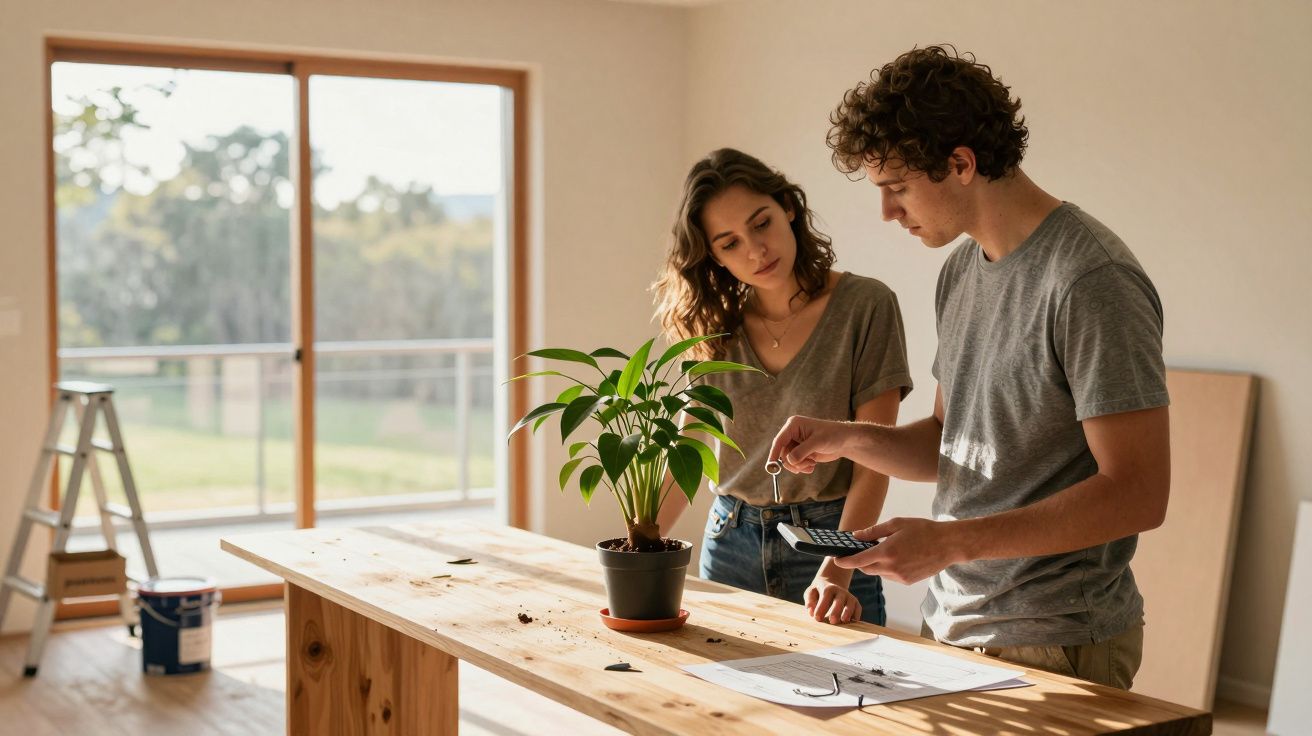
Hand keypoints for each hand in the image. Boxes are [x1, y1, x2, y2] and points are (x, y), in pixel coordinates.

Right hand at [768, 416, 851, 473]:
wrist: (845, 441)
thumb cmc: (833, 435)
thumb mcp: (818, 442)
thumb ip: (802, 451)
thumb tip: (789, 460)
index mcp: (793, 425)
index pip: (779, 441)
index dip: (774, 454)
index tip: (771, 467)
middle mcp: (792, 434)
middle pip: (783, 453)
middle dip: (794, 462)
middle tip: (806, 465)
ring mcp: (796, 444)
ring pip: (788, 461)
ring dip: (799, 466)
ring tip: (811, 464)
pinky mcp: (801, 452)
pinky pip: (795, 464)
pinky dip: (802, 467)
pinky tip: (813, 465)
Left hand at [804, 572, 861, 624]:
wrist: (831, 585)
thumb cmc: (818, 592)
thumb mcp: (811, 593)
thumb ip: (810, 601)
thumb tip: (811, 612)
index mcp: (828, 588)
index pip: (825, 598)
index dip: (821, 608)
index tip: (817, 618)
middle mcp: (840, 591)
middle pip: (839, 601)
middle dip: (836, 611)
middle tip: (832, 621)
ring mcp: (849, 597)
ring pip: (850, 604)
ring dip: (848, 612)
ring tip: (844, 621)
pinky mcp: (855, 603)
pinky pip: (858, 608)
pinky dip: (856, 614)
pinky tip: (852, 622)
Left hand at [833, 517, 966, 584]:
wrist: (948, 545)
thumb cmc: (923, 530)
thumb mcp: (897, 524)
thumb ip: (874, 531)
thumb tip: (856, 536)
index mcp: (888, 551)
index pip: (859, 560)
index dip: (845, 561)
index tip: (836, 560)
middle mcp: (892, 567)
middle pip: (866, 568)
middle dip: (860, 561)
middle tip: (859, 551)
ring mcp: (900, 577)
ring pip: (878, 573)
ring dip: (875, 564)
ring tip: (884, 550)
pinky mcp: (907, 581)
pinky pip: (890, 576)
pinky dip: (887, 568)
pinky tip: (897, 557)